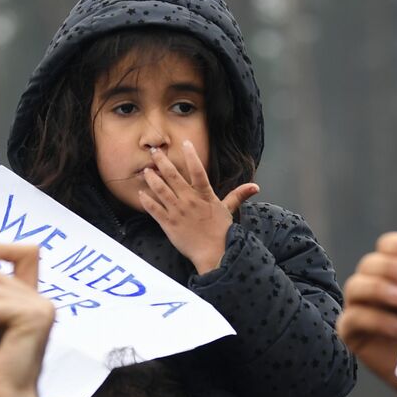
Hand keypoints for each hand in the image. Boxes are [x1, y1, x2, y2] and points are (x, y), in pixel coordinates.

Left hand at [138, 140, 258, 273]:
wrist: (214, 253)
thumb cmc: (222, 232)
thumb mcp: (229, 210)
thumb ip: (238, 195)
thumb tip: (255, 187)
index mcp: (204, 195)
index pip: (197, 170)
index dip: (191, 155)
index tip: (184, 143)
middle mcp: (189, 200)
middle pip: (173, 176)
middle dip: (162, 161)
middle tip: (154, 151)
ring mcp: (177, 211)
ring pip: (160, 190)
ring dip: (152, 178)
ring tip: (146, 170)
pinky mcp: (168, 223)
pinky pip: (154, 209)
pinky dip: (146, 201)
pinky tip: (141, 193)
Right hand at [338, 233, 396, 396]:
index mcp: (396, 271)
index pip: (388, 245)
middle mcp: (374, 284)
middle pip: (370, 263)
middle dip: (391, 266)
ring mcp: (360, 307)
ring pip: (355, 286)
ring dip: (379, 288)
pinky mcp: (352, 332)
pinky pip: (353, 319)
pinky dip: (376, 320)